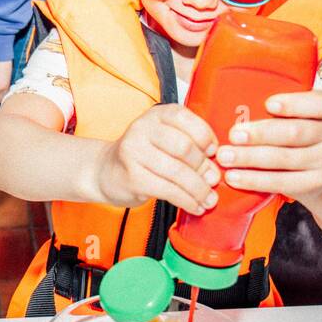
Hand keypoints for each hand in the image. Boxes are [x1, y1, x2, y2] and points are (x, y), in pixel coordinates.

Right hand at [93, 104, 219, 211]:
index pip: (185, 119)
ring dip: (198, 189)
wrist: (106, 172)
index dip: (205, 136)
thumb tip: (216, 168)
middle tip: (213, 181)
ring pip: (178, 172)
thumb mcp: (163, 139)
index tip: (214, 152)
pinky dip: (186, 201)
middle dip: (204, 167)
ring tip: (209, 199)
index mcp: (155, 115)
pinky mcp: (132, 177)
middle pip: (184, 147)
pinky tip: (195, 206)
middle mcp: (142, 129)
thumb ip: (188, 144)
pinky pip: (168, 190)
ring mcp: (134, 152)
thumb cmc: (143, 156)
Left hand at [217, 90, 321, 200]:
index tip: (268, 104)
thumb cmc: (297, 138)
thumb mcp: (296, 118)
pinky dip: (254, 180)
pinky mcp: (315, 183)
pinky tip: (234, 177)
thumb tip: (227, 106)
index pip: (318, 103)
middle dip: (260, 134)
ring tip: (225, 157)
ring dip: (250, 158)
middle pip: (294, 132)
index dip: (293, 104)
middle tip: (233, 135)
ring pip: (285, 158)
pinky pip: (281, 181)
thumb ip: (273, 112)